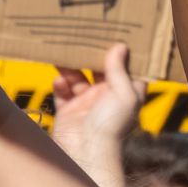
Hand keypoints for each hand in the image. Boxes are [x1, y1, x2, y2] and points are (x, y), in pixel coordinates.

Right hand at [51, 44, 147, 162]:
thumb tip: (120, 47)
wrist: (86, 154)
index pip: (127, 68)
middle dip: (91, 53)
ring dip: (71, 65)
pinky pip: (62, 91)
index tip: (116, 32)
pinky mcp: (68, 111)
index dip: (123, 53)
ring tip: (64, 50)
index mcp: (126, 94)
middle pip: (99, 69)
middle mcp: (107, 98)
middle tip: (82, 33)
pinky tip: (60, 80)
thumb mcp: (123, 95)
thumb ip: (119, 70)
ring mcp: (86, 104)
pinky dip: (60, 83)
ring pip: (77, 76)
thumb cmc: (111, 127)